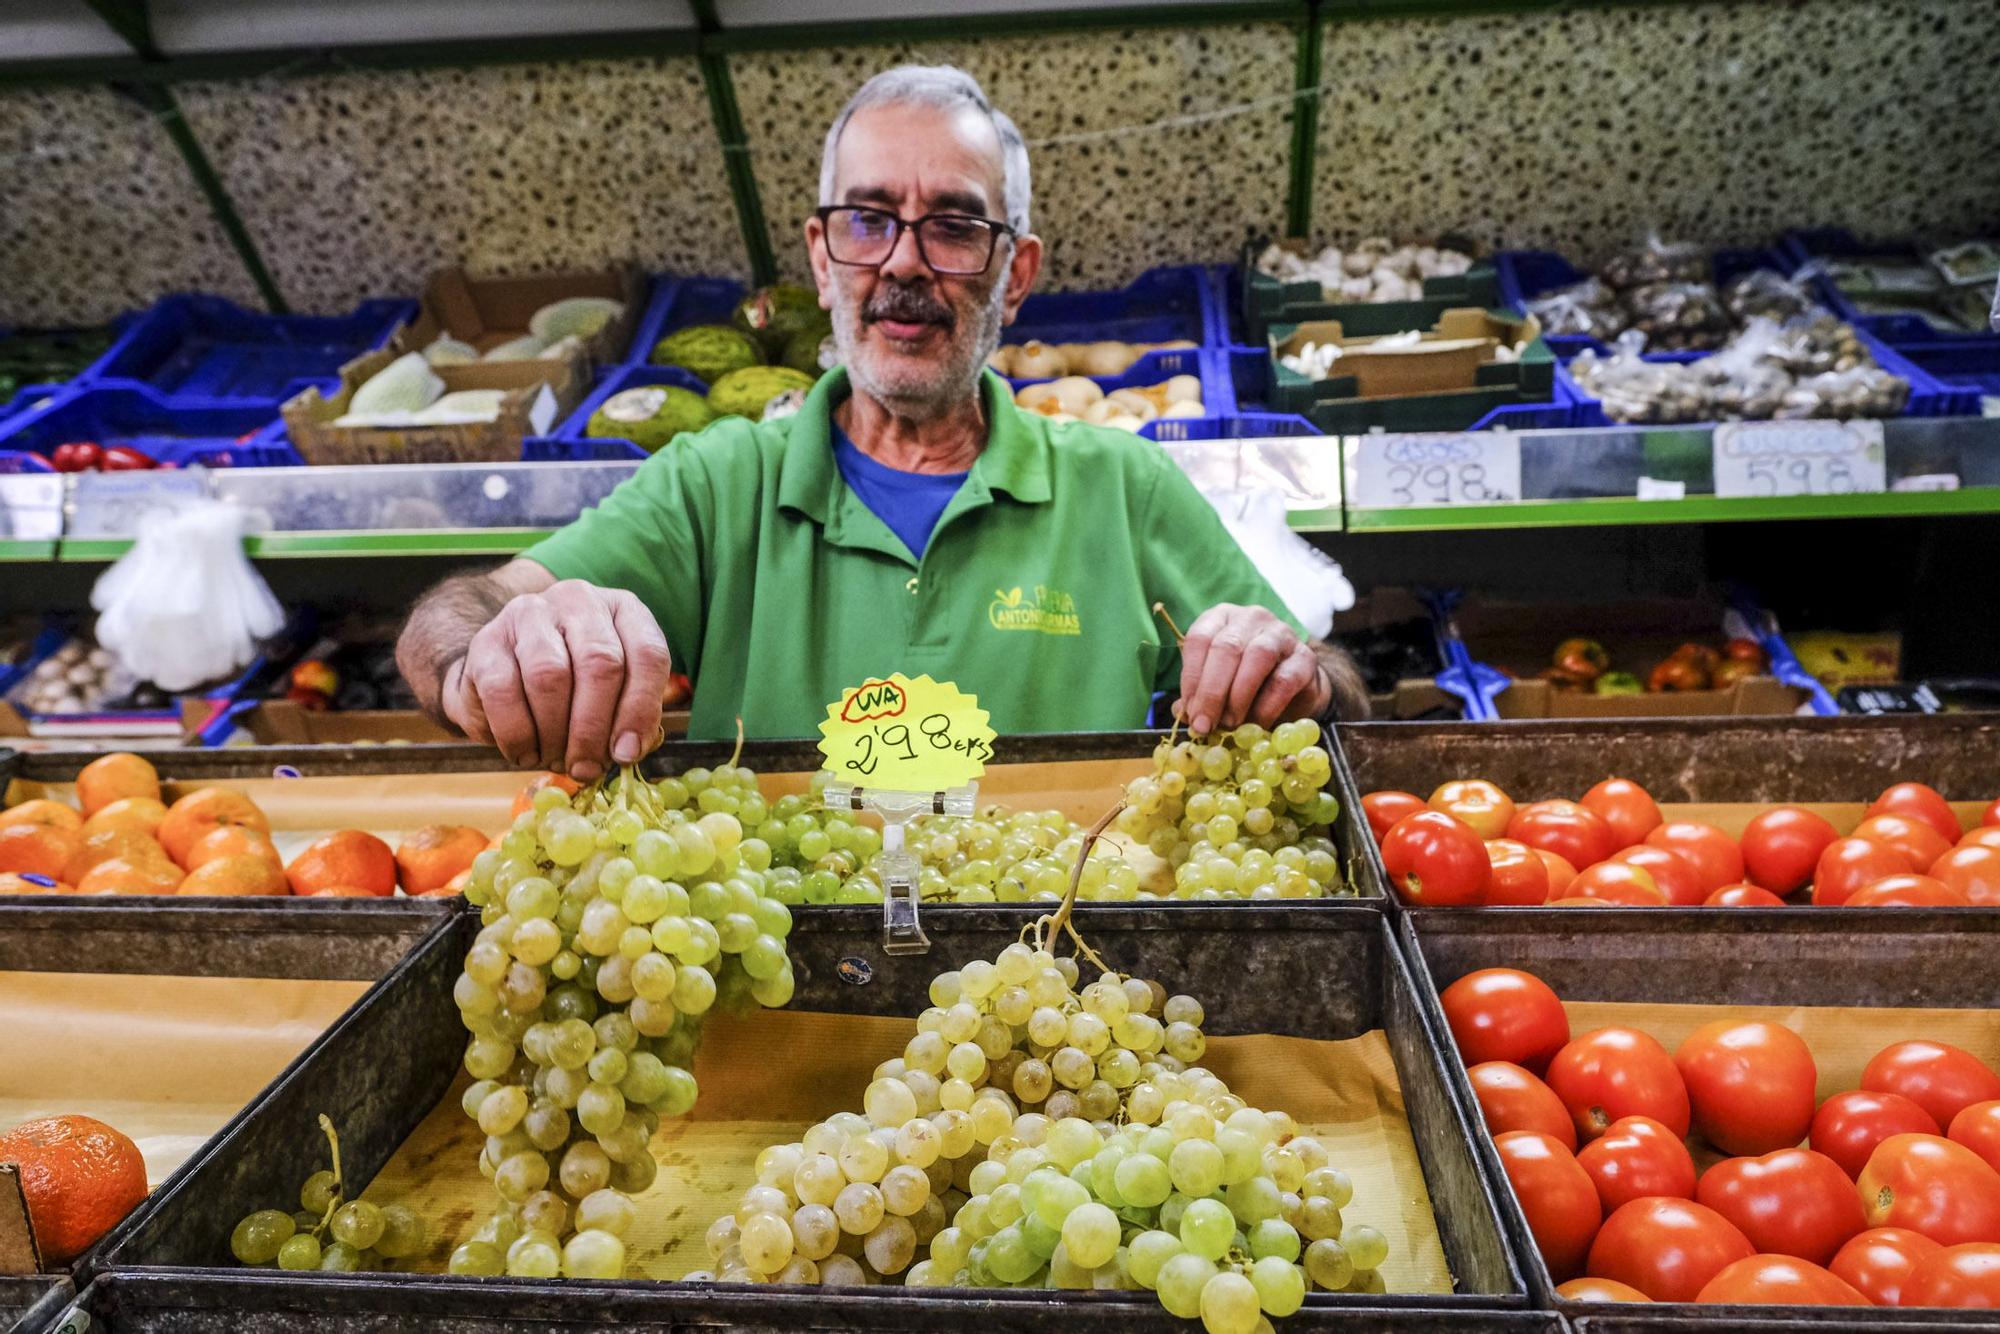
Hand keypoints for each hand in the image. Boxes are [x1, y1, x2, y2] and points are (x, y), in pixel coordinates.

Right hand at [444, 580, 672, 780]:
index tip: (626, 753)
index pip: (648, 654)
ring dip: (555, 733)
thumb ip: (630, 719)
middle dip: (594, 729)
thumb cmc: (573, 688)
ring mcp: (530, 614)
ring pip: (551, 676)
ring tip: (555, 760)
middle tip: (587, 768)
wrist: (503, 675)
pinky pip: (504, 692)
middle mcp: (579, 601)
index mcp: (623, 611)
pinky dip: (518, 734)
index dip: (640, 710)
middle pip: (600, 664)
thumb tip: (626, 751)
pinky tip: (525, 752)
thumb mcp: (614, 695)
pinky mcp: (487, 640)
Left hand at [1175, 603, 1328, 735]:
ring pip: (1257, 657)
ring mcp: (1281, 633)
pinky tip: (1256, 724)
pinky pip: (1284, 680)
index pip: (1199, 639)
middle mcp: (1251, 617)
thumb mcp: (1217, 682)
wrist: (1293, 685)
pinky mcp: (1305, 657)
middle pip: (1227, 647)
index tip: (1189, 711)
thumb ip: (1198, 694)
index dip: (1191, 677)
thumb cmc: (1245, 680)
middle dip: (1212, 692)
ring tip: (1229, 725)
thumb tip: (1182, 713)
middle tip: (1205, 724)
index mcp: (1221, 617)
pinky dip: (1266, 706)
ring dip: (1238, 696)